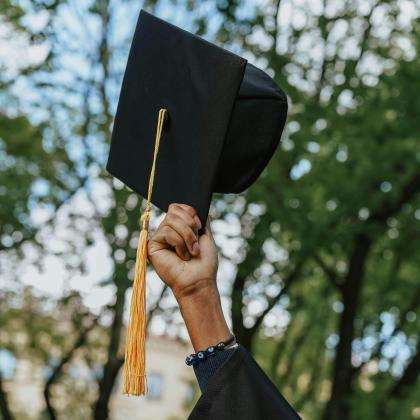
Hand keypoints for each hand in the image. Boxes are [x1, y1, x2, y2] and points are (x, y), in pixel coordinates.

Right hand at [148, 203, 230, 350]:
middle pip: (174, 209)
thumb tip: (197, 205)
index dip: (191, 213)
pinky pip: (166, 232)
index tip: (199, 227)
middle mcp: (167, 230)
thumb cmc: (204, 262)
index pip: (179, 206)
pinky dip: (179, 244)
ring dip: (187, 236)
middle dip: (190, 225)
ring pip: (171, 220)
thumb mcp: (205, 235)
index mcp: (179, 228)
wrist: (199, 279)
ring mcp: (159, 238)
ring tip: (191, 252)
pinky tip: (181, 257)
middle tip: (195, 243)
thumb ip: (200, 219)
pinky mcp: (152, 245)